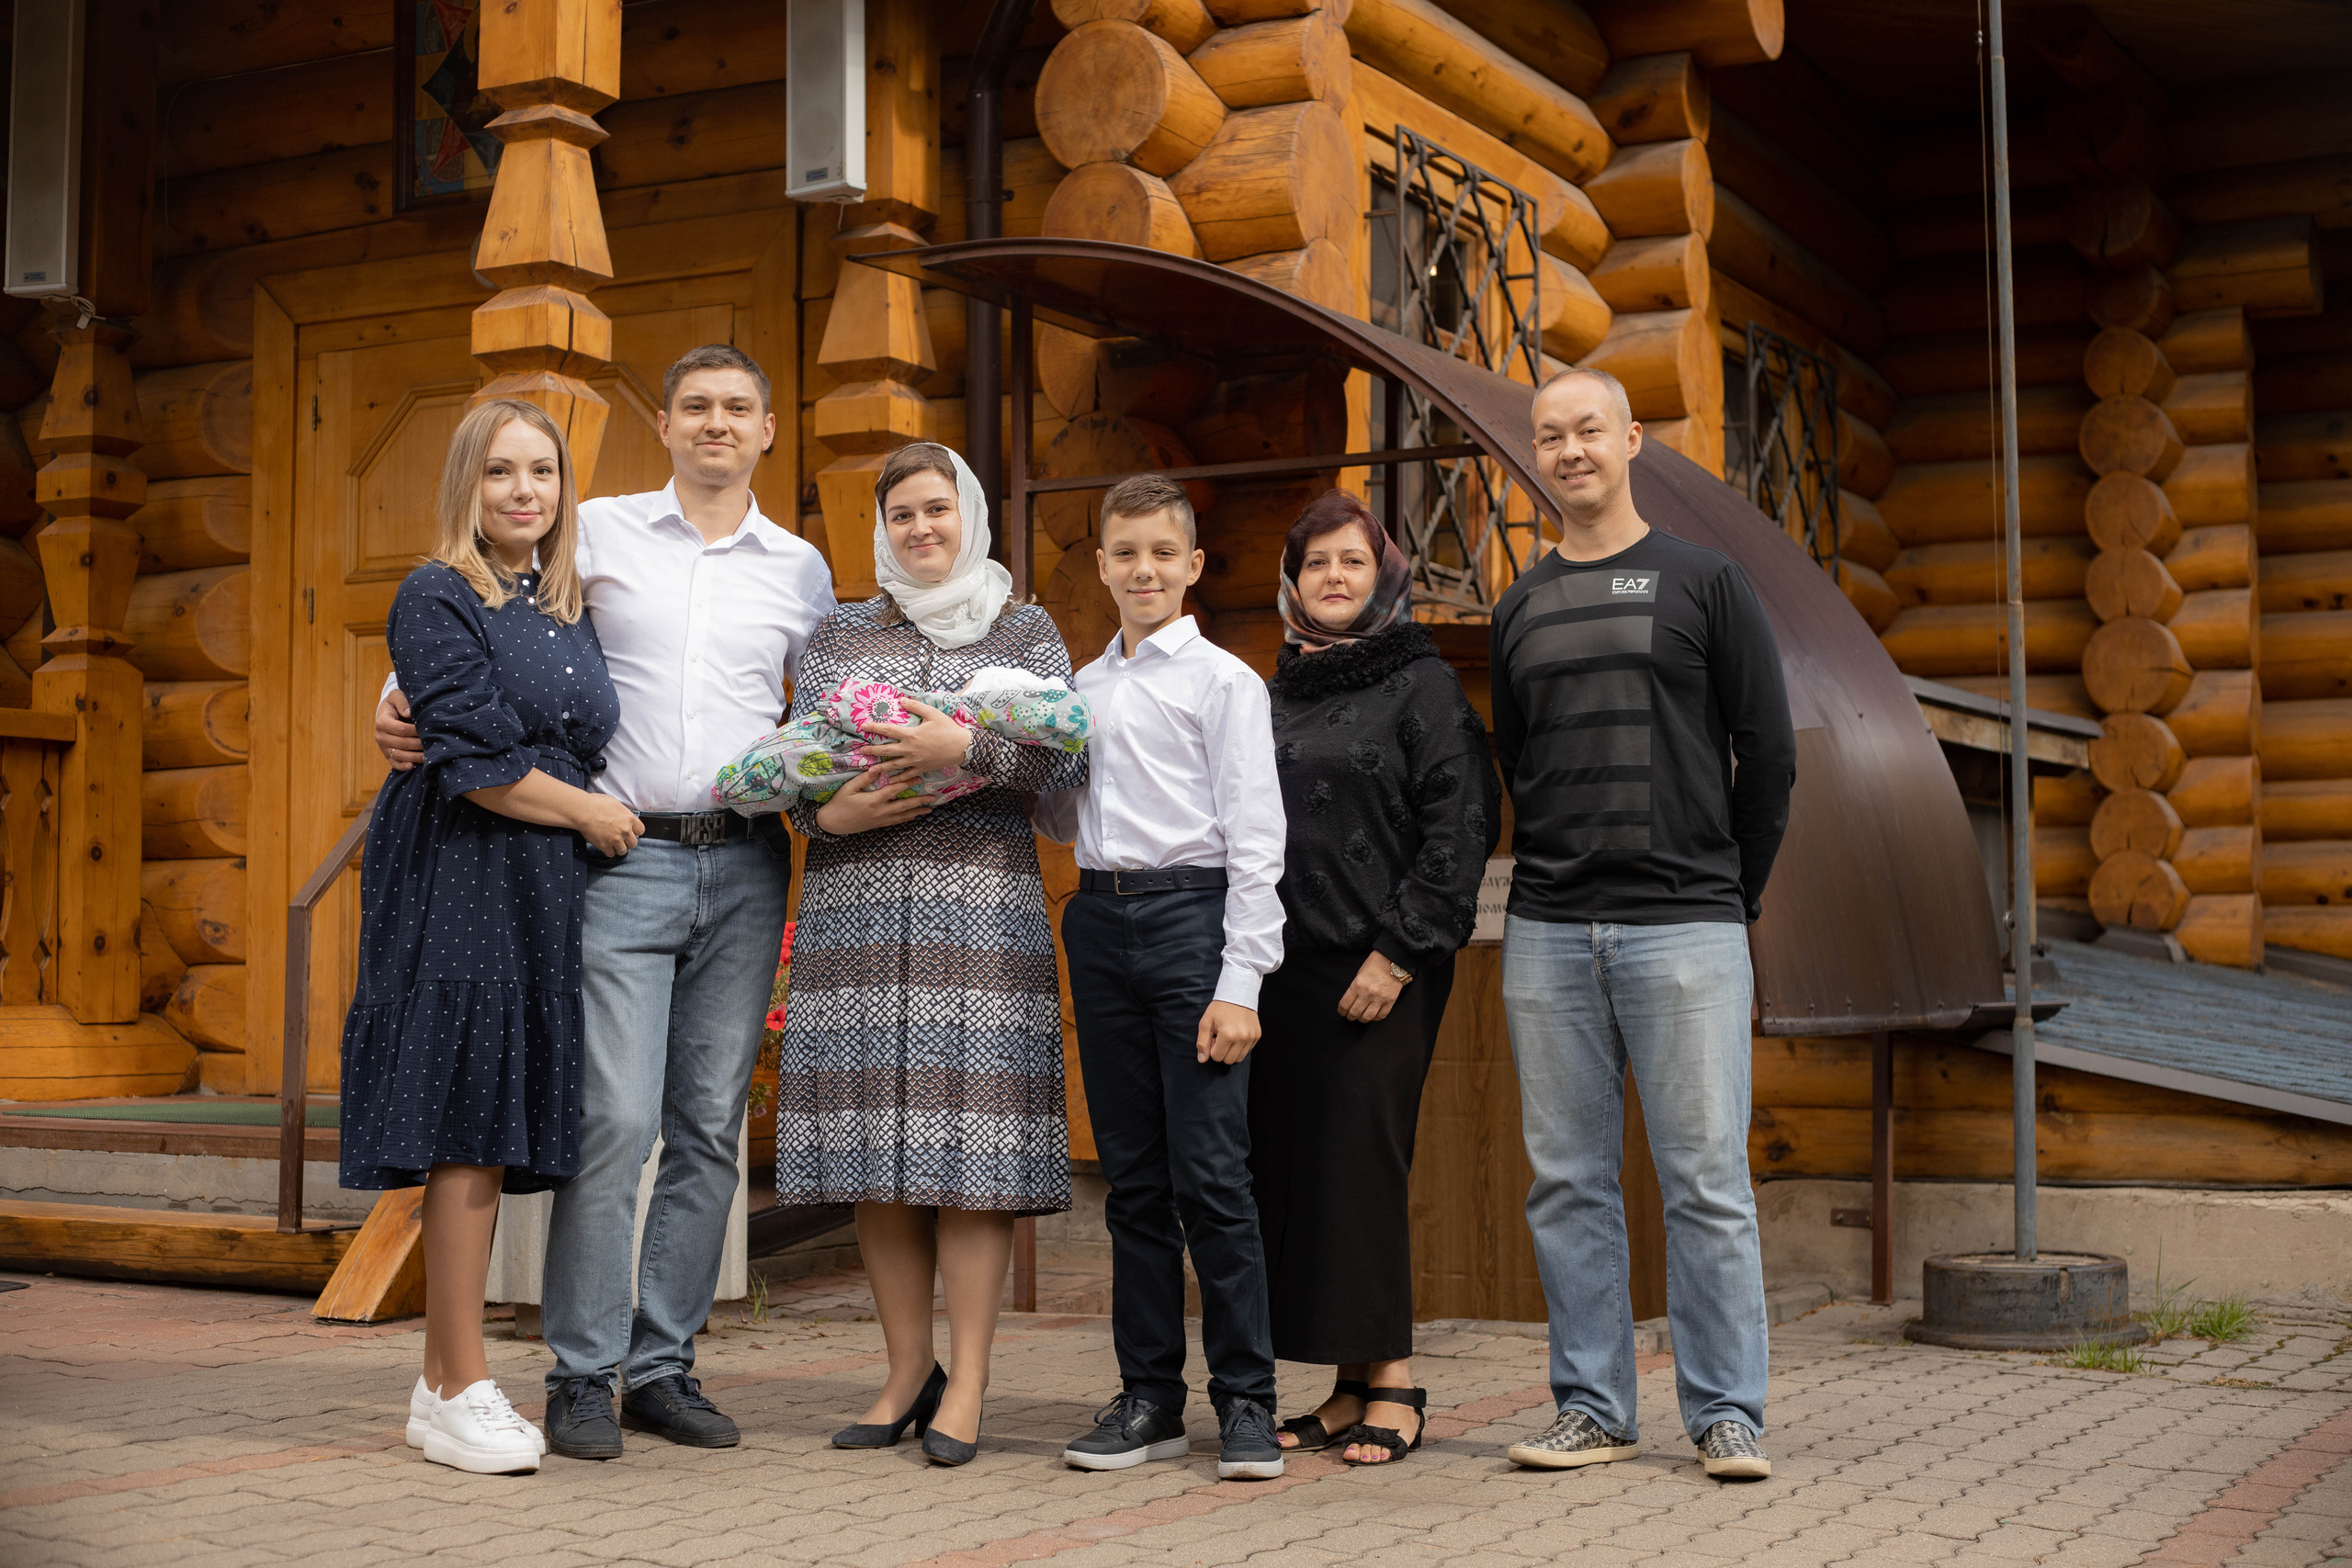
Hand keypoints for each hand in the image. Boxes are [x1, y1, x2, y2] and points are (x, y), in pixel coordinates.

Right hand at [376, 690, 422, 771]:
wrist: (388, 712)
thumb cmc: (396, 703)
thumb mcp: (396, 696)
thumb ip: (402, 702)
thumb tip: (408, 712)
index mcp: (382, 722)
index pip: (402, 730)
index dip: (416, 731)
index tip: (430, 731)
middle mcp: (380, 736)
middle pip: (403, 743)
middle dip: (419, 745)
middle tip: (434, 745)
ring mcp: (383, 747)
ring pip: (400, 755)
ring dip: (415, 757)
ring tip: (429, 757)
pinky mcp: (387, 755)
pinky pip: (394, 763)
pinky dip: (403, 766)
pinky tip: (413, 766)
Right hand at [574, 793, 644, 856]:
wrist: (583, 811)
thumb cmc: (596, 803)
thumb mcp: (615, 803)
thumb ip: (622, 813)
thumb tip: (622, 816)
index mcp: (629, 818)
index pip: (641, 830)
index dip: (635, 832)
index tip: (631, 832)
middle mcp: (625, 830)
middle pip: (633, 843)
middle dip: (628, 842)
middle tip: (622, 839)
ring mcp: (616, 839)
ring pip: (623, 851)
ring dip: (619, 848)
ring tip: (613, 844)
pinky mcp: (605, 846)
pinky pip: (611, 854)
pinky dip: (608, 851)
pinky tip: (605, 846)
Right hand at [813, 765, 934, 834]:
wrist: (833, 823)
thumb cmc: (839, 803)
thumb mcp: (849, 788)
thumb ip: (863, 779)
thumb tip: (876, 768)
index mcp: (874, 800)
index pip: (895, 790)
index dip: (907, 784)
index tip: (919, 779)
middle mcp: (880, 811)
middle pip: (904, 806)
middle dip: (919, 801)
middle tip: (931, 798)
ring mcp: (880, 820)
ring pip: (902, 816)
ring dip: (916, 812)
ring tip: (929, 810)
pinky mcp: (878, 825)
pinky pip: (895, 822)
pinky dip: (906, 819)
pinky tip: (913, 817)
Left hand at [858, 698, 972, 773]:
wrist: (961, 747)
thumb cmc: (947, 729)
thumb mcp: (932, 714)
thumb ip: (916, 706)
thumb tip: (901, 700)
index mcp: (911, 734)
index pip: (888, 730)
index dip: (874, 727)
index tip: (863, 727)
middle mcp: (909, 749)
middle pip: (886, 750)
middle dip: (872, 750)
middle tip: (861, 751)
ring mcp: (915, 761)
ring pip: (894, 765)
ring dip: (881, 767)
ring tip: (870, 770)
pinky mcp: (921, 768)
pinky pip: (907, 775)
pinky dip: (898, 779)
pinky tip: (890, 780)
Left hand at [1195, 1000, 1260, 1064]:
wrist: (1238, 993)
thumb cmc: (1220, 1008)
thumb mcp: (1206, 1023)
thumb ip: (1202, 1043)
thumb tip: (1202, 1060)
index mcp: (1228, 1035)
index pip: (1217, 1057)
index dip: (1212, 1048)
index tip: (1214, 1036)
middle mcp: (1242, 1038)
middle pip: (1228, 1060)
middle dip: (1222, 1051)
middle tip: (1220, 1037)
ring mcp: (1251, 1037)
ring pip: (1239, 1058)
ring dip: (1231, 1051)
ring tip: (1229, 1036)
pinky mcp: (1257, 1036)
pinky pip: (1247, 1051)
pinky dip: (1240, 1047)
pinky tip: (1237, 1034)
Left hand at [1338, 952, 1406, 1023]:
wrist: (1393, 960)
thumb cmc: (1375, 964)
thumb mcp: (1359, 974)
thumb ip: (1355, 988)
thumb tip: (1351, 1001)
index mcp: (1357, 985)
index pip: (1345, 1004)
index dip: (1342, 1011)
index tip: (1342, 1012)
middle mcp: (1367, 993)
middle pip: (1355, 1013)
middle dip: (1350, 1017)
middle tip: (1350, 1016)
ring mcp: (1379, 998)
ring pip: (1367, 1017)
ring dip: (1361, 1019)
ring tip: (1360, 1017)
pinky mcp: (1390, 1001)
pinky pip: (1381, 1016)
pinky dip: (1375, 1018)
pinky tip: (1372, 1015)